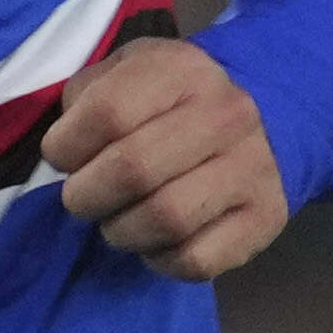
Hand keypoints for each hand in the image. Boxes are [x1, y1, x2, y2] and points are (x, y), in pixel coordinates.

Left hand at [42, 41, 289, 281]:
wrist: (269, 121)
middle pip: (134, 170)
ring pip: (166, 219)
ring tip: (117, 222)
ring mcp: (254, 168)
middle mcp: (228, 115)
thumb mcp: (127, 71)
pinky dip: (161, 260)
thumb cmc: (173, 100)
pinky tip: (155, 242)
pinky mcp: (267, 217)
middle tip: (83, 199)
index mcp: (183, 71)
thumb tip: (67, 154)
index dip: (65, 147)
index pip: (106, 114)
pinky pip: (197, 259)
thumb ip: (87, 97)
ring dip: (121, 231)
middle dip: (86, 196)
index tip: (63, 157)